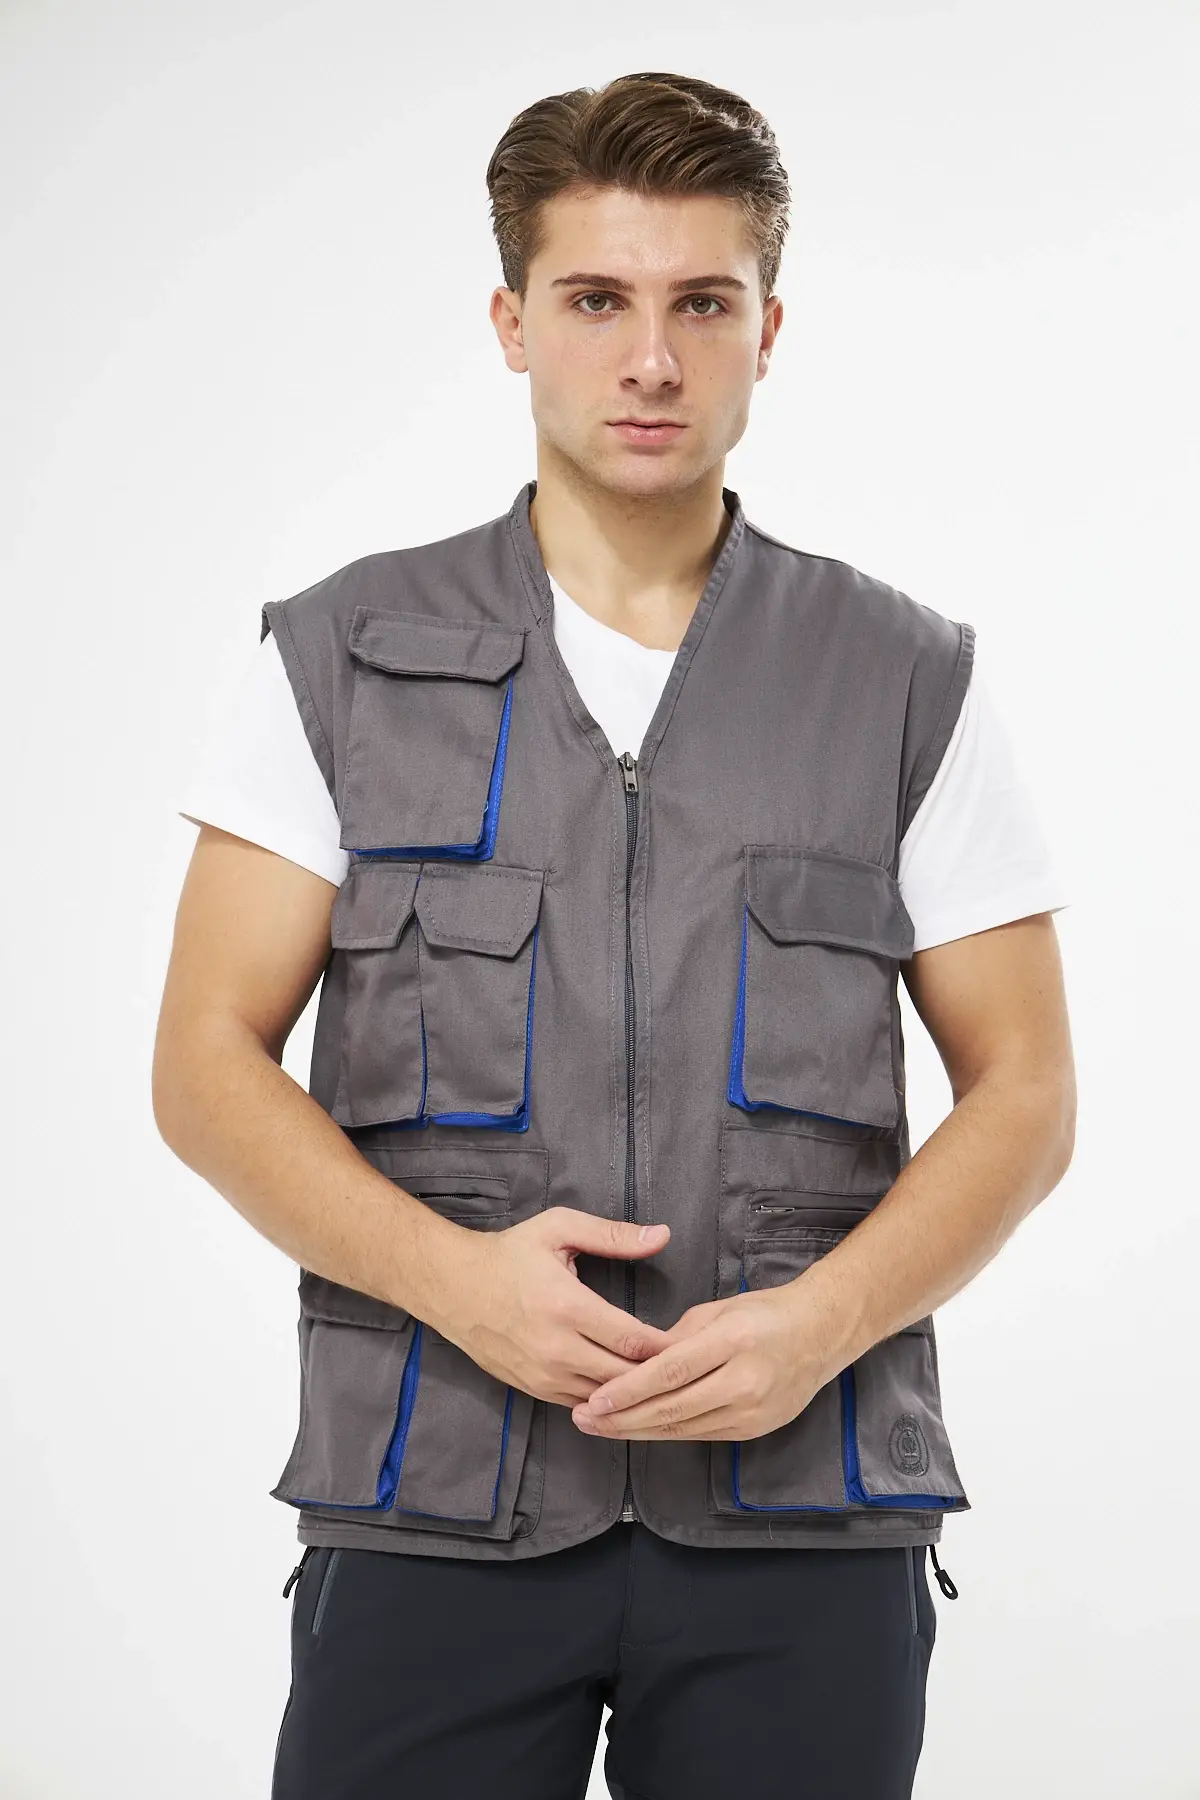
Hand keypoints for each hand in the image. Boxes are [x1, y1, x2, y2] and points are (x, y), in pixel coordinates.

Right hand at [430, 1207, 673, 1406]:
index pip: (633, 1340)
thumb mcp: (559, 1228)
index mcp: (568, 1307)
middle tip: (687, 1367)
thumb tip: (662, 1235)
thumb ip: (613, 1235)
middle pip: (624, 1377)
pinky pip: (582, 1404)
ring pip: (605, 1397)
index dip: (668, 1346)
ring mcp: (543, 1375)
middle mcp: (557, 1349)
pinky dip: (607, 1400)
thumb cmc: (509, 1254)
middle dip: (658, 1375)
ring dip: (634, 1392)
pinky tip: (626, 1390)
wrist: (452, 1286)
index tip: (691, 1342)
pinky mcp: (533, 1389)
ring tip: (663, 1382)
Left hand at [569, 1284, 830, 1440]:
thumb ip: (677, 1337)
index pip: (669, 1372)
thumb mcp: (720, 1310)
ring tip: (600, 1428)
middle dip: (621, 1417)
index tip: (594, 1399)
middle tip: (584, 1419)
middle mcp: (744, 1380)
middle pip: (671, 1407)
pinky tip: (638, 1429)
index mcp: (733, 1341)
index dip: (628, 1390)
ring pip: (682, 1428)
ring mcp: (751, 1411)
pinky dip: (665, 1432)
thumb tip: (638, 1359)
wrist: (821, 1334)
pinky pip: (699, 1433)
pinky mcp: (753, 1429)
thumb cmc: (766, 1313)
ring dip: (636, 1430)